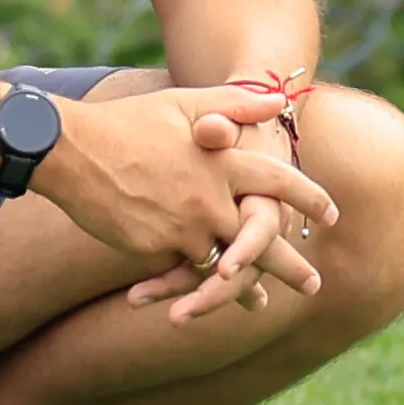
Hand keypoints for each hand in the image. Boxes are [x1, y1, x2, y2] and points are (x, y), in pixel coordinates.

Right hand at [29, 86, 336, 314]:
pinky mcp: (152, 250)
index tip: (332, 215)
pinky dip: (193, 281)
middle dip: (289, 266)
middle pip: (260, 240)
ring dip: (242, 287)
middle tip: (314, 285)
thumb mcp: (186, 103)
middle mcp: (210, 199)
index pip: (279, 182)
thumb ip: (235, 103)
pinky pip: (179, 270)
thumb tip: (279, 100)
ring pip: (221, 264)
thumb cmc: (130, 121)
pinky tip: (204, 294)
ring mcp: (181, 228)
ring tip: (261, 303)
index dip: (309, 198)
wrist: (71, 150)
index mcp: (224, 161)